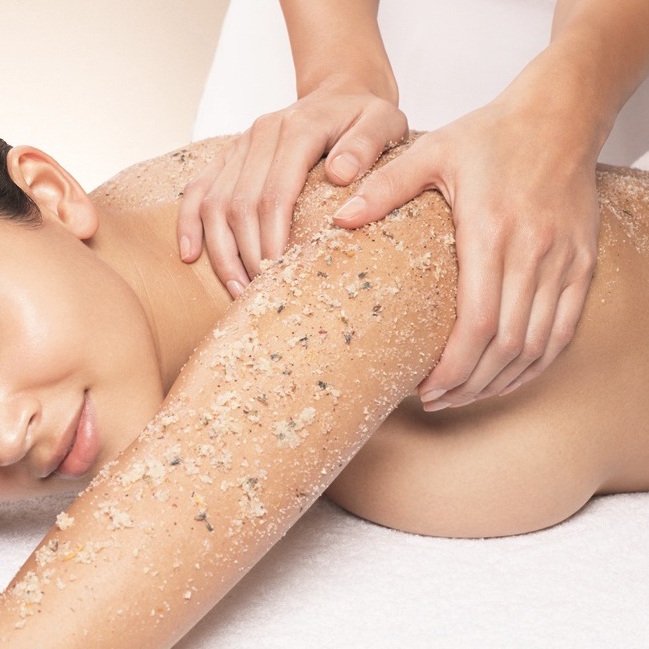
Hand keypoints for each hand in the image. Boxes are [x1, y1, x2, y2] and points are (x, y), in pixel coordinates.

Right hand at [178, 80, 406, 297]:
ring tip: (236, 288)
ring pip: (214, 202)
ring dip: (221, 250)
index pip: (276, 193)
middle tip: (258, 294)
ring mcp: (239, 145)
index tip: (278, 274)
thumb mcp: (383, 123)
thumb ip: (366, 146)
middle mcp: (260, 134)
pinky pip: (197, 189)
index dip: (273, 238)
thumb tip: (339, 175)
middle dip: (247, 255)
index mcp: (297, 128)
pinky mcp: (228, 156)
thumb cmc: (364, 117)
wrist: (339, 95)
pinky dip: (189, 223)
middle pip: (240, 204)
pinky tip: (190, 255)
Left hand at [333, 96, 599, 407]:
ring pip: (537, 346)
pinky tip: (510, 375)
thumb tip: (340, 218)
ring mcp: (563, 261)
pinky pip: (565, 330)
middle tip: (437, 400)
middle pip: (505, 345)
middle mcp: (533, 252)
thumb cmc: (493, 134)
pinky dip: (537, 363)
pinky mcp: (582, 264)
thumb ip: (385, 187)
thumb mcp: (432, 151)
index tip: (425, 388)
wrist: (561, 114)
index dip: (452, 366)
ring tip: (465, 395)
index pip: (477, 322)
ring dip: (501, 381)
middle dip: (470, 384)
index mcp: (492, 230)